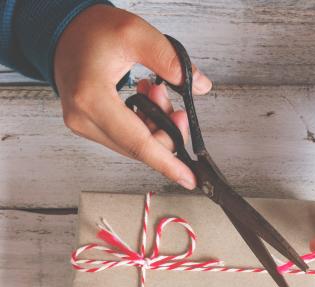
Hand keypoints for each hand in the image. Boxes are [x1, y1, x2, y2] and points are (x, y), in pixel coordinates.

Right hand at [53, 5, 211, 188]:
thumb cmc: (92, 32)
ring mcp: (84, 126)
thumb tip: (201, 86)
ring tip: (156, 93)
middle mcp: (83, 119)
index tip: (189, 179)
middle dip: (167, 131)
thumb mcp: (136, 34)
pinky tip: (146, 103)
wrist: (65, 33)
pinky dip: (144, 126)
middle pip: (139, 148)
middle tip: (175, 105)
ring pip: (135, 146)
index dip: (167, 163)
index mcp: (91, 98)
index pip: (137, 142)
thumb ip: (171, 61)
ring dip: (156, 126)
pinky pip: (126, 139)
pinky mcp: (89, 128)